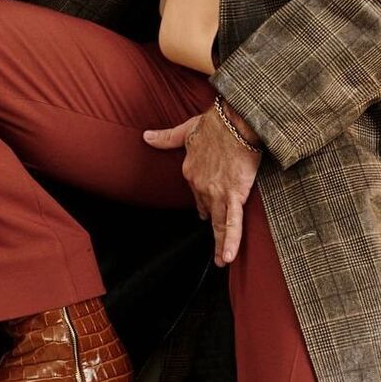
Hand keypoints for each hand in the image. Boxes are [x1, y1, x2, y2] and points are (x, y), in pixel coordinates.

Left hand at [143, 105, 261, 266]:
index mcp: (190, 171)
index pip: (197, 192)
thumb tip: (145, 136)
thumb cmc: (214, 123)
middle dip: (212, 223)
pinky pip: (232, 223)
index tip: (206, 210)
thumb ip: (165, 138)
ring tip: (221, 260)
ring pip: (219, 223)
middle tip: (217, 239)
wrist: (234, 121)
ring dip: (219, 243)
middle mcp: (201, 186)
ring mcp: (217, 193)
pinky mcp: (235, 194)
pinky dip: (230, 241)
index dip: (203, 202)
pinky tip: (227, 256)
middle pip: (208, 210)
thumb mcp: (186, 130)